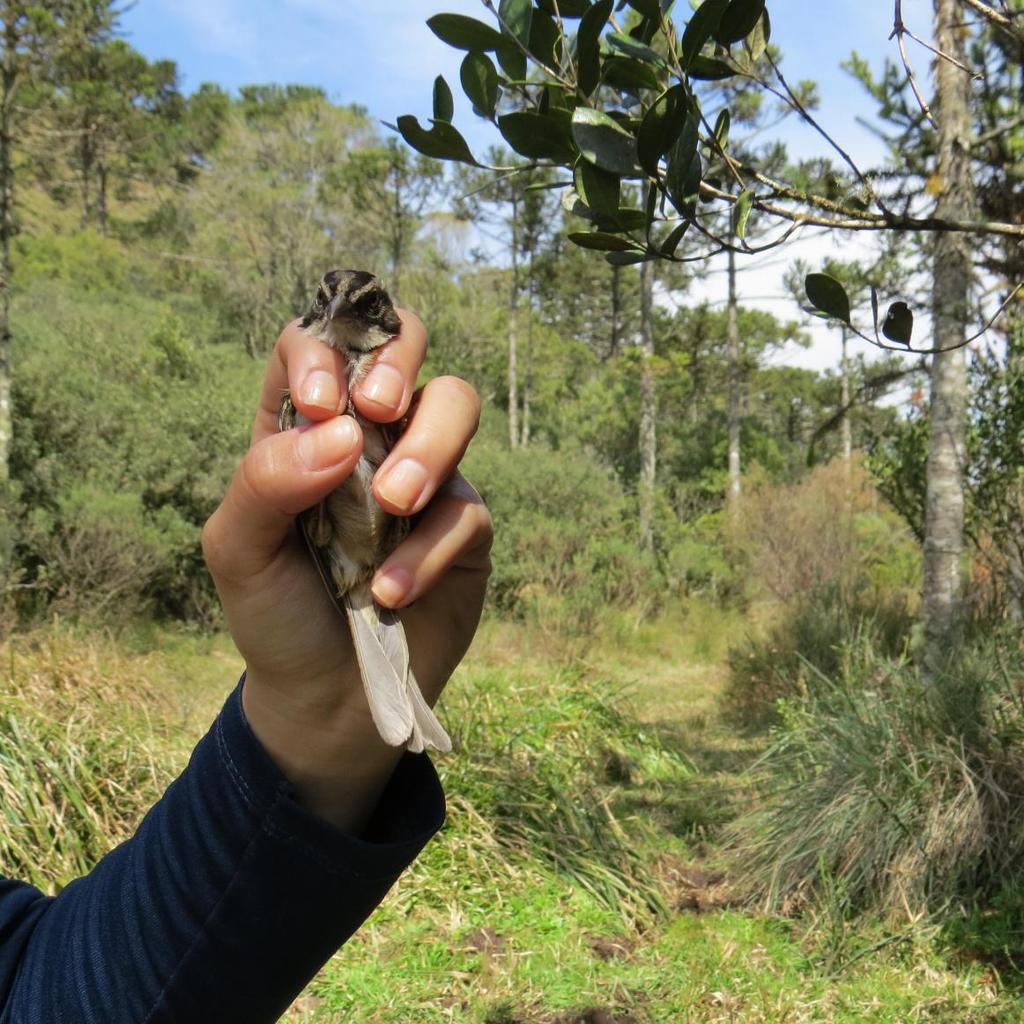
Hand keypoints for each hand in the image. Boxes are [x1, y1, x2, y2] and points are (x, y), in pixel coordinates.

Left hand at [201, 311, 490, 830]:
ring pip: (456, 404)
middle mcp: (370, 436)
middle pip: (404, 345)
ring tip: (392, 503)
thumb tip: (342, 432)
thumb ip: (267, 479)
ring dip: (429, 445)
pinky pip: (464, 509)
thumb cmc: (275, 612)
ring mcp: (424, 474)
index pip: (318, 341)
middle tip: (376, 409)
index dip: (322, 351)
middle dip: (398, 359)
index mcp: (305, 425)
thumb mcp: (238, 547)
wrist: (326, 698)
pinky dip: (425, 550)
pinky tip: (387, 595)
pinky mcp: (463, 526)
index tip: (313, 407)